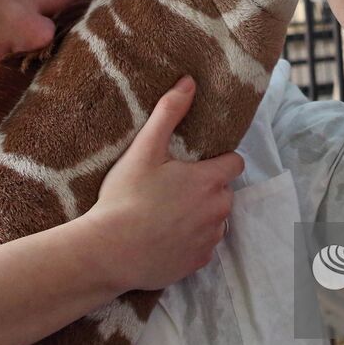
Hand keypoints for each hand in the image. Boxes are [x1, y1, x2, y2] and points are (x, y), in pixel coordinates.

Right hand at [92, 77, 243, 290]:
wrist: (108, 252)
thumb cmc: (126, 197)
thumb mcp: (144, 149)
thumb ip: (169, 112)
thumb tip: (189, 81)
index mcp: (211, 180)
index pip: (235, 163)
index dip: (217, 160)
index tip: (194, 164)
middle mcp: (218, 210)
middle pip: (224, 192)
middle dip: (207, 189)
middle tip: (172, 188)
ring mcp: (210, 239)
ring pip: (215, 220)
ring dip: (200, 215)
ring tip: (166, 213)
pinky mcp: (198, 263)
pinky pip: (203, 246)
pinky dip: (191, 241)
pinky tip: (165, 237)